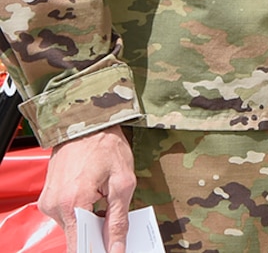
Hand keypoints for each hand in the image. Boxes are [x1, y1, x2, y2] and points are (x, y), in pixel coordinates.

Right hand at [40, 128, 133, 252]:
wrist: (85, 124)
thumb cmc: (106, 148)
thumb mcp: (123, 183)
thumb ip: (118, 219)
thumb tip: (116, 247)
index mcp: (73, 204)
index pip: (80, 245)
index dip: (97, 250)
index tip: (111, 250)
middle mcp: (55, 207)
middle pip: (77, 236)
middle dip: (97, 235)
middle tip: (114, 222)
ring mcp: (48, 203)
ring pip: (72, 226)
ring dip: (89, 220)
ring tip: (104, 199)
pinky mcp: (48, 199)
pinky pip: (66, 215)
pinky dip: (81, 211)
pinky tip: (93, 195)